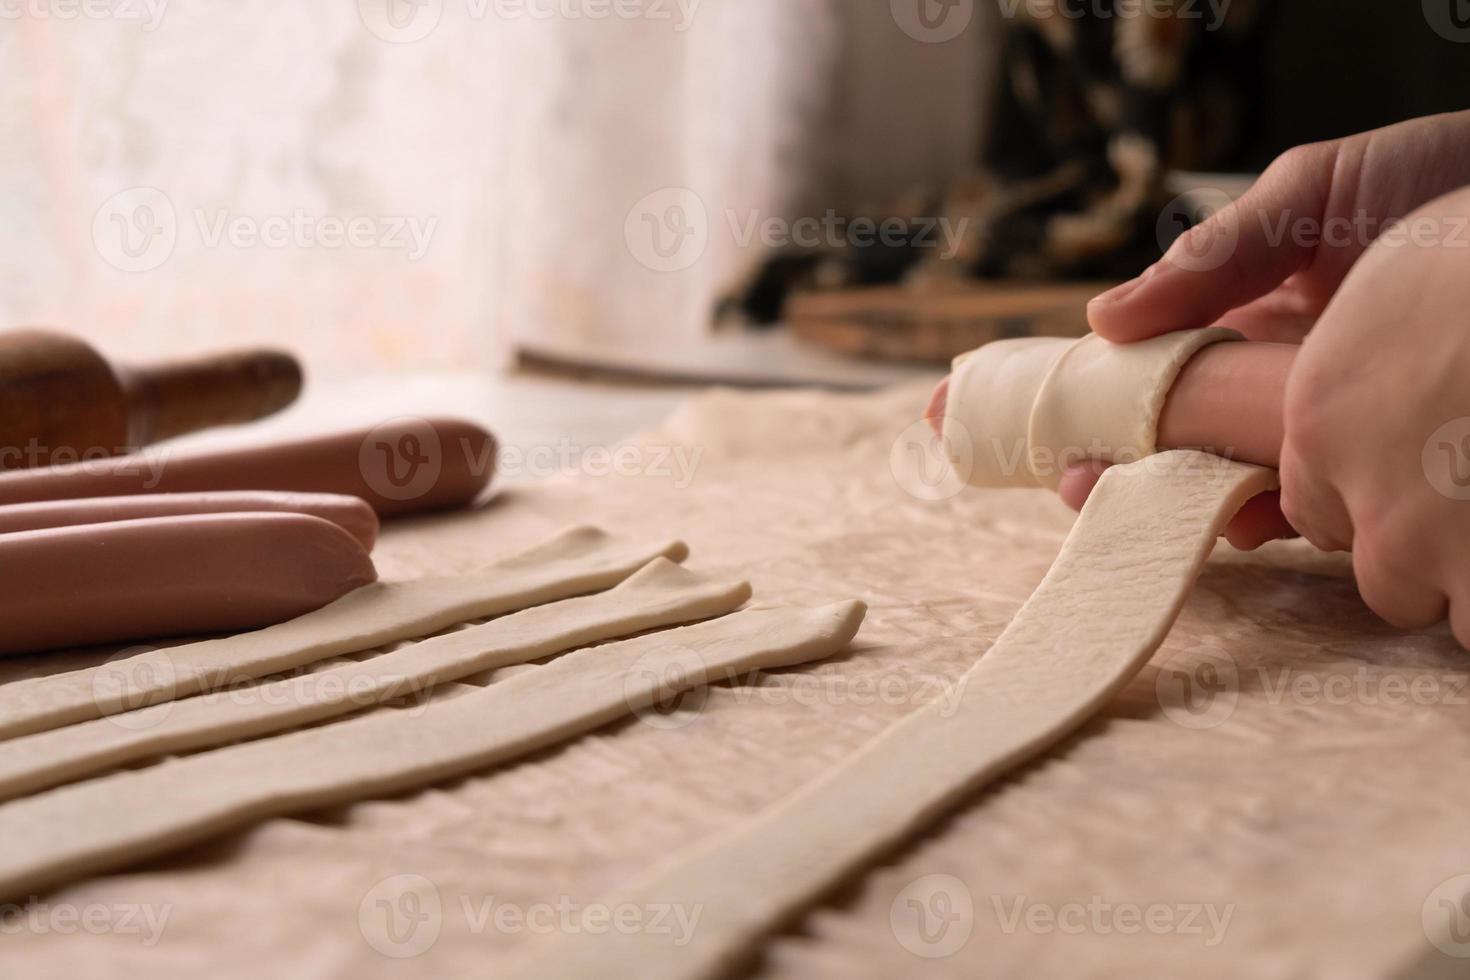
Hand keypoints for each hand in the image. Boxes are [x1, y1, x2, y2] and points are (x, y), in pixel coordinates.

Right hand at [1065, 111, 1469, 554]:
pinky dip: (1266, 516)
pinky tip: (1243, 518)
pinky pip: (1309, 502)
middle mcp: (1271, 371)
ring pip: (1229, 474)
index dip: (1080, 396)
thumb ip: (1214, 253)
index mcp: (1243, 309)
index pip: (1144, 362)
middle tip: (1073, 489)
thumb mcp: (1312, 194)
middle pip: (1172, 431)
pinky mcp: (1372, 461)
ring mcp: (1318, 419)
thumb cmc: (1441, 183)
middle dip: (1112, 465)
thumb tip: (1102, 319)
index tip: (1023, 427)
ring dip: (1179, 498)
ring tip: (1138, 507)